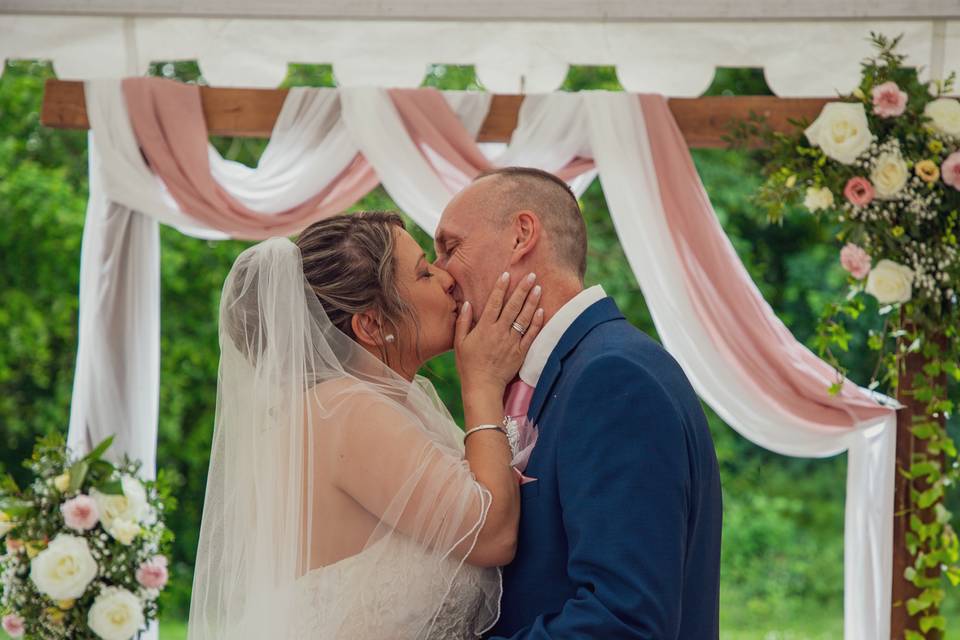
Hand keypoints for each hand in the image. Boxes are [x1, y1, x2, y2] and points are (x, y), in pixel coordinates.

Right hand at [455, 272, 544, 395]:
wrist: (483, 386)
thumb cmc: (469, 364)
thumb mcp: (460, 342)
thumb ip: (463, 322)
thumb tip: (468, 303)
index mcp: (485, 328)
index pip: (494, 302)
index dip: (501, 287)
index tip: (507, 274)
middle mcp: (500, 332)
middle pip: (513, 306)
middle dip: (522, 289)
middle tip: (531, 275)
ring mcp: (512, 342)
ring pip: (525, 318)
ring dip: (532, 302)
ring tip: (538, 288)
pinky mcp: (521, 352)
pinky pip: (531, 335)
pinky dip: (537, 323)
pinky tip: (541, 311)